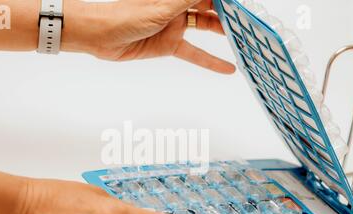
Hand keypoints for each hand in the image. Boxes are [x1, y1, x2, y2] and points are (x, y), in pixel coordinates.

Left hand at [63, 0, 234, 73]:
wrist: (101, 36)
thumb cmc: (124, 15)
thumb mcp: (161, 6)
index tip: (244, 4)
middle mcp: (178, 5)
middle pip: (210, 7)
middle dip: (229, 12)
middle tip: (251, 20)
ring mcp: (175, 25)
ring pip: (206, 27)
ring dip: (224, 32)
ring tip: (246, 38)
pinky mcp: (170, 45)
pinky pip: (194, 53)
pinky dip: (210, 61)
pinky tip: (228, 68)